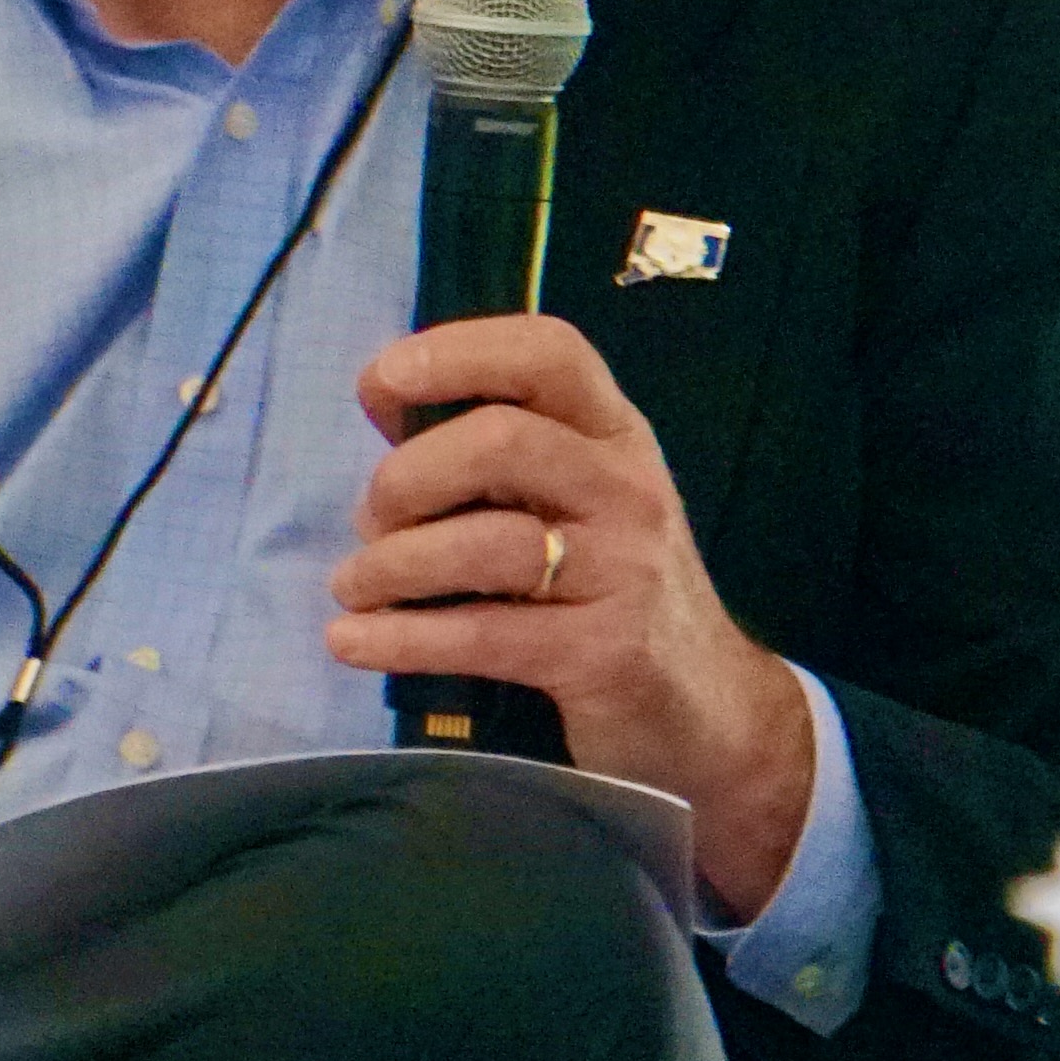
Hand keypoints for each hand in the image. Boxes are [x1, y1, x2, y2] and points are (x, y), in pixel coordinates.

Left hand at [338, 314, 821, 918]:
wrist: (708, 709)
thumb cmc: (613, 590)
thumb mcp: (580, 502)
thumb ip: (502, 457)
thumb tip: (388, 409)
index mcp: (617, 435)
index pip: (549, 353)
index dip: (457, 351)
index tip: (380, 382)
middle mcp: (629, 488)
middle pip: (502, 440)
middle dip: (408, 477)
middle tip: (372, 521)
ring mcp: (625, 570)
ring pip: (486, 542)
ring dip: (391, 565)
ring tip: (354, 588)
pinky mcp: (605, 653)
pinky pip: (483, 635)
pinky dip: (399, 637)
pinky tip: (351, 640)